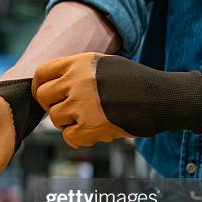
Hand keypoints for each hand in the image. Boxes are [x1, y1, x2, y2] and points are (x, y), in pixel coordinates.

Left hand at [32, 52, 201, 147]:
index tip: (46, 95)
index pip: (41, 73)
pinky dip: (79, 138)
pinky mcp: (90, 126)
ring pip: (55, 118)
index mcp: (80, 63)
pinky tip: (93, 131)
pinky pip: (69, 137)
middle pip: (43, 97)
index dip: (40, 86)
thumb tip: (50, 85)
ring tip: (87, 118)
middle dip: (52, 105)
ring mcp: (83, 104)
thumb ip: (77, 71)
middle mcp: (78, 81)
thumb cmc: (135, 82)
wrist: (162, 98)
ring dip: (68, 122)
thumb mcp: (104, 64)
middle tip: (68, 110)